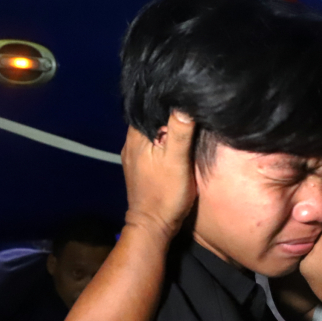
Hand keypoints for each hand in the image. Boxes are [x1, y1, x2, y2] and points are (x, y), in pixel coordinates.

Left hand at [121, 111, 197, 240]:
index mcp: (137, 135)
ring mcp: (133, 154)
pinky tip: (176, 140)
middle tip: (190, 104)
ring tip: (186, 120)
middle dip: (168, 111)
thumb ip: (180, 131)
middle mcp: (130, 141)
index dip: (169, 98)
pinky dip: (163, 138)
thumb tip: (184, 102)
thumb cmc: (166, 194)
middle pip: (151, 116)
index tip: (187, 94)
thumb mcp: (177, 161)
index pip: (151, 105)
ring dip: (166, 125)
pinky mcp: (139, 165)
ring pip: (151, 130)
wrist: (152, 227)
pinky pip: (151, 142)